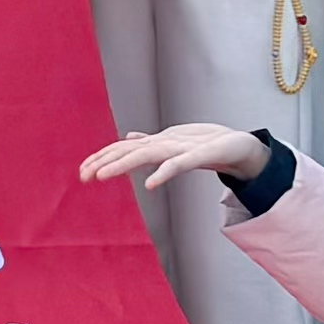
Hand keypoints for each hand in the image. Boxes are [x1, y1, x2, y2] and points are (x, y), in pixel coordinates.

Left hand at [78, 121, 272, 191]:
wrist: (240, 145)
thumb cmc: (207, 145)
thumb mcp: (174, 144)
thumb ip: (151, 143)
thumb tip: (130, 138)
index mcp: (158, 144)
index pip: (124, 149)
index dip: (102, 158)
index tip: (82, 172)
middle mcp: (165, 143)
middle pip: (128, 151)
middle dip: (104, 162)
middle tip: (83, 176)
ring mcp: (181, 148)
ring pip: (145, 154)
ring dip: (121, 164)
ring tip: (101, 176)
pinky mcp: (199, 154)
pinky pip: (178, 164)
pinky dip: (163, 172)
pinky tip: (151, 185)